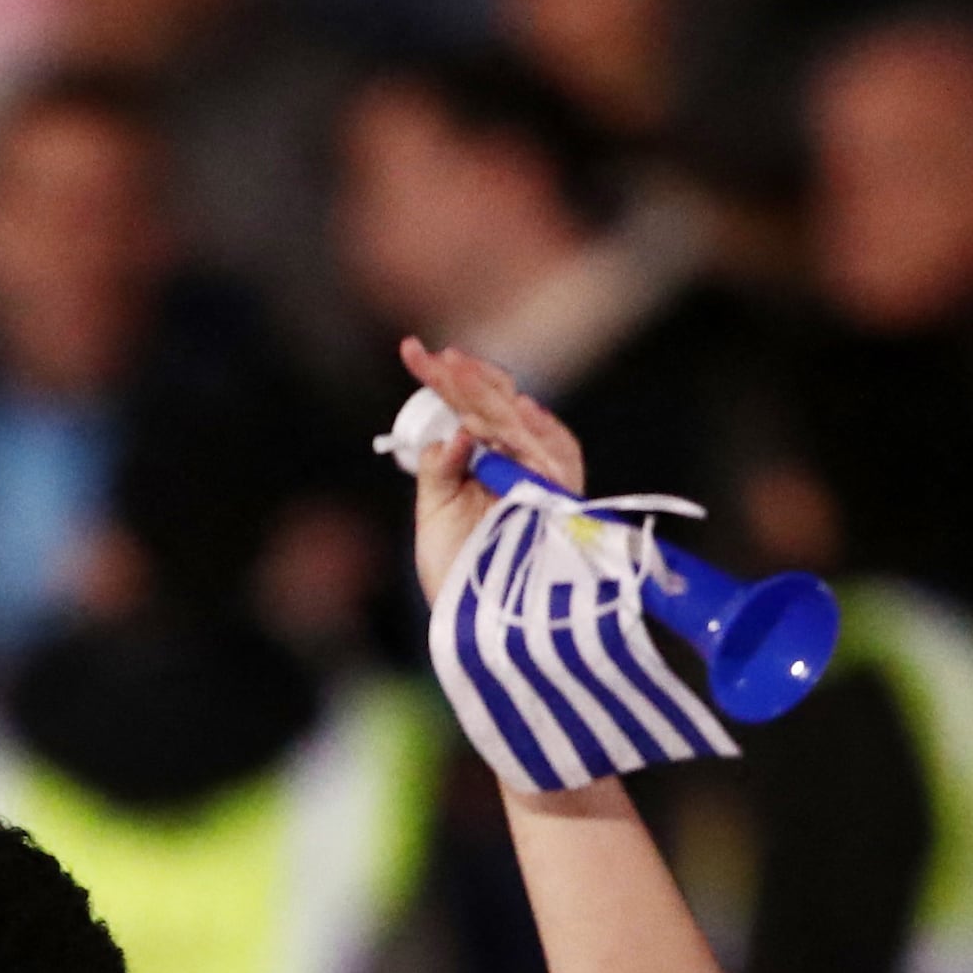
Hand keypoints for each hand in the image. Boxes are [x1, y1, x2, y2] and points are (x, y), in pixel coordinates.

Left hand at [390, 338, 587, 607]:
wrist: (474, 622)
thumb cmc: (456, 570)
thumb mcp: (435, 513)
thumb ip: (440, 468)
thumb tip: (455, 433)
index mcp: (482, 459)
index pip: (466, 407)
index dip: (443, 379)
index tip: (411, 351)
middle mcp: (513, 461)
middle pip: (495, 406)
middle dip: (465, 379)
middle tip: (435, 356)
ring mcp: (538, 477)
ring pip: (521, 423)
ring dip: (491, 396)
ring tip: (459, 370)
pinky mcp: (561, 499)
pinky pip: (558, 457)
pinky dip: (539, 434)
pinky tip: (518, 408)